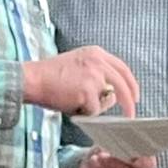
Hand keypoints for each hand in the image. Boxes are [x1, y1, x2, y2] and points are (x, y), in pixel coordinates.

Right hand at [22, 46, 139, 117]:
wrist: (33, 79)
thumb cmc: (50, 77)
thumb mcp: (78, 67)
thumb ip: (97, 77)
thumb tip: (113, 97)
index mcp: (96, 53)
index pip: (122, 68)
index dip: (131, 84)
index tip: (135, 96)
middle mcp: (98, 61)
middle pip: (124, 83)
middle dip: (130, 101)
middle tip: (131, 114)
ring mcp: (94, 75)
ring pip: (106, 100)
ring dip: (94, 106)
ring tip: (74, 102)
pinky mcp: (88, 90)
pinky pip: (93, 110)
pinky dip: (83, 112)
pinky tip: (69, 103)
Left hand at [78, 149, 156, 167]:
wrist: (90, 166)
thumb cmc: (104, 152)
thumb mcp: (108, 145)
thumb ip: (114, 145)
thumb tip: (111, 147)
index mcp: (141, 161)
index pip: (150, 163)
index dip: (146, 163)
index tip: (136, 161)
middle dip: (114, 166)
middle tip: (100, 157)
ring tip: (93, 164)